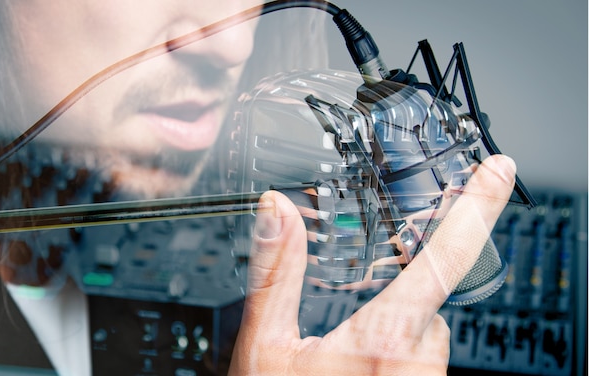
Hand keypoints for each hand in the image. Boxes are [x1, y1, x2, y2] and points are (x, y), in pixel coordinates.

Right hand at [229, 155, 516, 374]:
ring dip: (396, 333)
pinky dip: (397, 358)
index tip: (499, 171)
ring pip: (427, 338)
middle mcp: (418, 368)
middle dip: (395, 300)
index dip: (476, 206)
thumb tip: (277, 210)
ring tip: (345, 360)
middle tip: (350, 326)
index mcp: (383, 341)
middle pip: (428, 305)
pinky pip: (422, 367)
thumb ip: (275, 272)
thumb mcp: (266, 347)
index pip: (443, 257)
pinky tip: (359, 371)